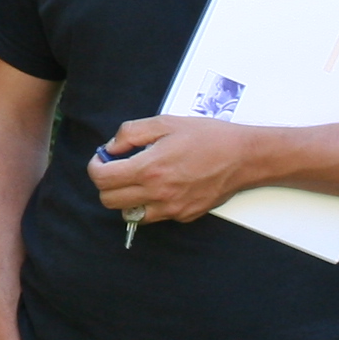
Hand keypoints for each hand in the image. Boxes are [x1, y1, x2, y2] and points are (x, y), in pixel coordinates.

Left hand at [88, 116, 276, 225]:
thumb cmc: (208, 137)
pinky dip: (149, 205)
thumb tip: (111, 148)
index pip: (102, 178)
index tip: (102, 159)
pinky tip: (161, 187)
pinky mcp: (183, 216)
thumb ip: (131, 133)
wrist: (243, 157)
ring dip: (126, 198)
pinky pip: (154, 216)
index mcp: (150, 168)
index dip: (95, 167)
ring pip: (129, 214)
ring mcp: (171, 208)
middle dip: (106, 184)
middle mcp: (158, 193)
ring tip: (138, 180)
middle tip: (117, 169)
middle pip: (109, 200)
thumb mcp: (166, 123)